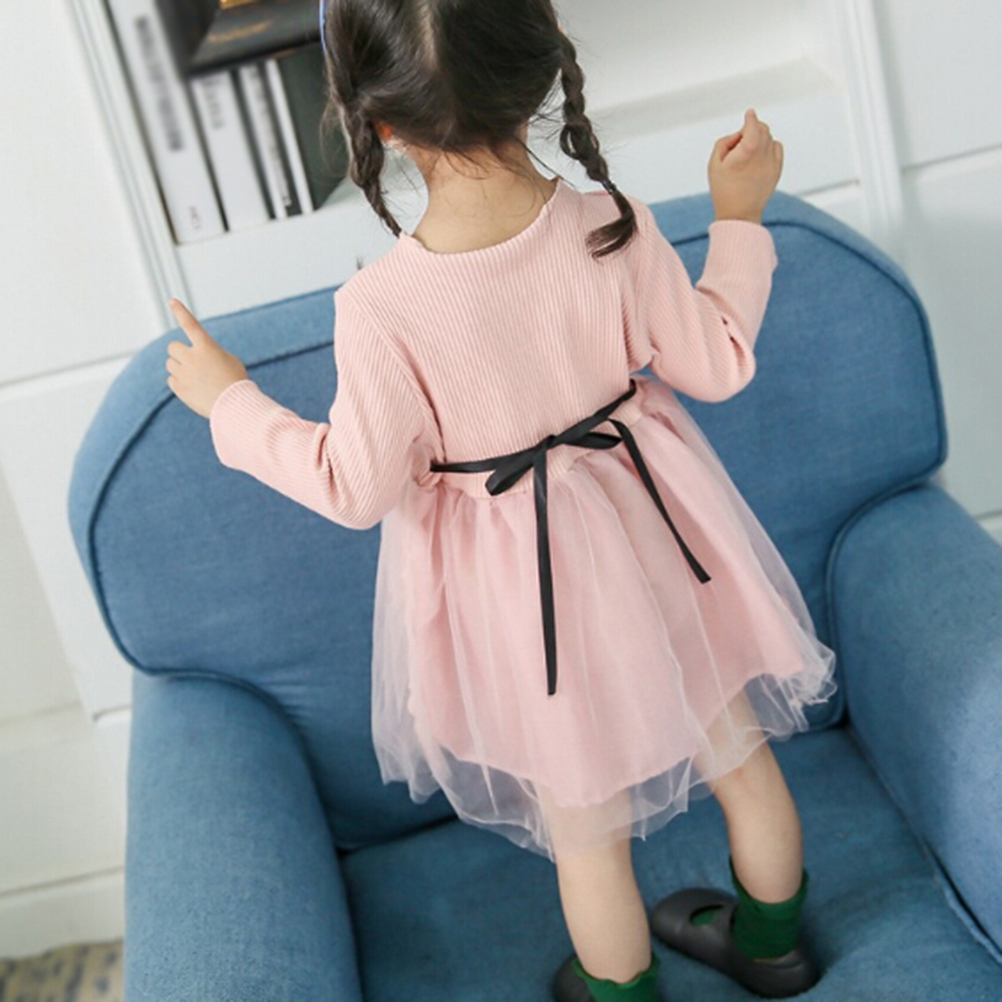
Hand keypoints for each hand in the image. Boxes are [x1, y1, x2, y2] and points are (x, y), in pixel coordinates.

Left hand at [165, 298, 247, 418]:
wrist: (234, 405)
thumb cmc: (236, 382)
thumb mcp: (230, 361)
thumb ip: (211, 354)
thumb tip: (196, 359)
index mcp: (206, 346)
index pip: (190, 324)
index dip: (180, 312)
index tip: (172, 301)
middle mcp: (192, 357)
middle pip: (172, 347)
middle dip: (179, 352)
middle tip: (189, 360)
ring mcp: (184, 373)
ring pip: (170, 364)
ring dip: (179, 367)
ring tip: (195, 377)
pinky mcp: (180, 389)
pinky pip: (171, 380)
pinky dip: (179, 382)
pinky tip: (193, 388)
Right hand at [707, 109, 783, 224]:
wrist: (739, 214)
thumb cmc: (723, 190)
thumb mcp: (714, 163)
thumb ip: (725, 141)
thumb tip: (740, 134)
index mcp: (747, 151)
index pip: (753, 125)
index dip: (750, 118)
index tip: (749, 113)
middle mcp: (762, 154)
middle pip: (762, 129)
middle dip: (751, 129)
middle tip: (739, 144)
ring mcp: (772, 162)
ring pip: (769, 138)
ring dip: (759, 138)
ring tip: (747, 155)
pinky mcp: (777, 170)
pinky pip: (777, 147)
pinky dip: (769, 146)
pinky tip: (759, 156)